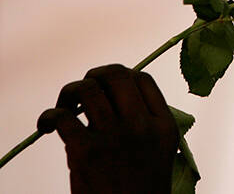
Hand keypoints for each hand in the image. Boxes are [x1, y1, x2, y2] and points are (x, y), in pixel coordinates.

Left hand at [37, 64, 178, 193]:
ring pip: (88, 89)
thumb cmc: (140, 190)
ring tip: (64, 107)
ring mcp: (115, 136)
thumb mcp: (159, 152)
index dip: (121, 76)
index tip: (108, 89)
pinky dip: (49, 116)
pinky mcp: (86, 151)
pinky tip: (47, 126)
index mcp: (163, 124)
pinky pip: (62, 117)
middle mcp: (142, 125)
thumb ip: (145, 124)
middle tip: (83, 93)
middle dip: (94, 76)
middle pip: (115, 75)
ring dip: (69, 92)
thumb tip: (109, 100)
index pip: (142, 79)